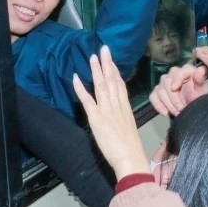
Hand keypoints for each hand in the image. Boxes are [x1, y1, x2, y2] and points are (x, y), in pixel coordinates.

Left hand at [72, 46, 147, 179]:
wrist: (130, 157)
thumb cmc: (130, 148)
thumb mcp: (128, 128)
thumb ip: (122, 117)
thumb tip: (118, 114)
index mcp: (125, 108)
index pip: (120, 84)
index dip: (115, 70)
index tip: (111, 60)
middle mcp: (117, 105)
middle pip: (112, 80)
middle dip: (107, 63)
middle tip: (103, 49)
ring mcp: (106, 110)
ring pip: (101, 85)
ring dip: (96, 70)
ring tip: (92, 57)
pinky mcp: (97, 118)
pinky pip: (88, 100)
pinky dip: (81, 88)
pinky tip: (76, 78)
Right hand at [148, 63, 207, 116]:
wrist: (193, 107)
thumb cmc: (199, 97)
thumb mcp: (201, 90)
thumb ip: (200, 80)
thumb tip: (200, 70)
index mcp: (186, 70)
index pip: (178, 72)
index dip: (176, 79)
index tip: (174, 89)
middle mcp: (174, 73)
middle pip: (166, 81)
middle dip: (173, 97)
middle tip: (180, 108)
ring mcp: (165, 82)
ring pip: (160, 90)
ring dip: (167, 103)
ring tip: (176, 112)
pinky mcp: (158, 91)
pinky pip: (153, 96)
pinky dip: (157, 105)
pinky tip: (165, 113)